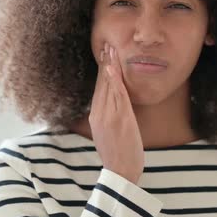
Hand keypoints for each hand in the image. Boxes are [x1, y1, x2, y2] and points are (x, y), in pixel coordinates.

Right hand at [88, 42, 143, 183]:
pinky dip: (115, 80)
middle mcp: (99, 113)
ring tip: (112, 49)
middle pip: (101, 83)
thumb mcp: (109, 134)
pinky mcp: (119, 118)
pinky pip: (117, 95)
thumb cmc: (118, 155)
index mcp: (96, 116)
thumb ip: (110, 118)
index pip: (99, 88)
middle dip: (105, 63)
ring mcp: (108, 115)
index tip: (104, 55)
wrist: (120, 171)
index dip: (102, 71)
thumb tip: (114, 106)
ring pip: (108, 86)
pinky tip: (115, 67)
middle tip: (107, 44)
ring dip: (110, 66)